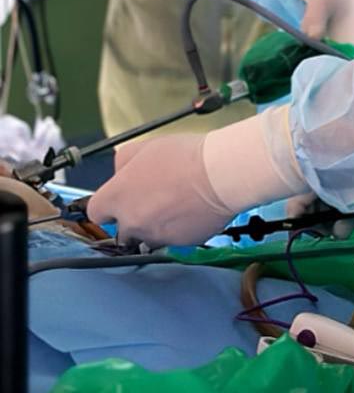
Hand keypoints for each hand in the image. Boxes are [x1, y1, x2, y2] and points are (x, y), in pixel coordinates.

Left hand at [88, 108, 305, 248]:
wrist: (218, 175)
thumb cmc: (183, 157)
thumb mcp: (145, 147)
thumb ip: (123, 161)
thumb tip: (119, 172)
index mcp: (118, 197)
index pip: (97, 212)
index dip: (108, 206)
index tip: (120, 199)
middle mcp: (131, 222)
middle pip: (122, 229)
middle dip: (133, 218)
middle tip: (153, 199)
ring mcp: (154, 236)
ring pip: (147, 237)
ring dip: (155, 225)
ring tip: (174, 203)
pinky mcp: (177, 245)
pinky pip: (171, 240)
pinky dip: (176, 229)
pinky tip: (190, 209)